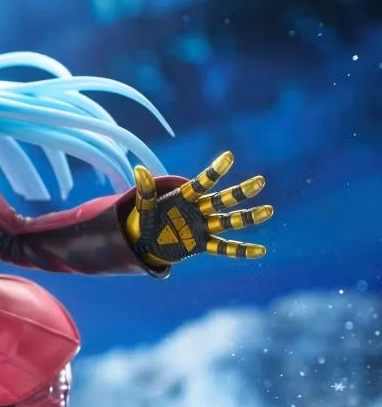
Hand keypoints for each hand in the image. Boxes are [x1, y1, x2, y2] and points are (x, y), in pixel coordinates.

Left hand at [125, 151, 272, 265]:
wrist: (146, 240)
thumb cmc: (148, 218)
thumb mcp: (144, 205)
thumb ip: (145, 190)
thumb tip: (139, 169)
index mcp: (184, 198)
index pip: (201, 183)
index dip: (214, 171)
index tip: (229, 156)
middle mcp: (198, 211)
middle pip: (221, 200)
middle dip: (240, 192)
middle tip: (260, 181)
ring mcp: (202, 227)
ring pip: (228, 221)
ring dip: (247, 217)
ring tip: (268, 211)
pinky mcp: (201, 244)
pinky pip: (224, 248)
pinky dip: (240, 250)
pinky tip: (260, 251)